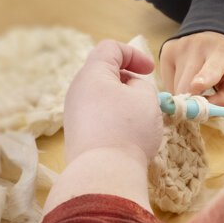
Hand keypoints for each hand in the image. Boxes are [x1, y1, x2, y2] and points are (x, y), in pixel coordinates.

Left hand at [64, 40, 162, 165]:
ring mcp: (73, 113)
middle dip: (127, 79)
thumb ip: (140, 84)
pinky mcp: (76, 133)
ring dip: (122, 99)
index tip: (150, 71)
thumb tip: (129, 89)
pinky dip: (114, 116)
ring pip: (100, 95)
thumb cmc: (128, 130)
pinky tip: (127, 134)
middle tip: (146, 94)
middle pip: (103, 72)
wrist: (104, 174)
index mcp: (91, 73)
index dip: (134, 54)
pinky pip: (97, 115)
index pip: (110, 48)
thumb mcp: (146, 98)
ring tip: (140, 117)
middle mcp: (77, 90)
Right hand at [160, 31, 223, 105]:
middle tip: (200, 104)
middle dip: (191, 102)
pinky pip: (166, 81)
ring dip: (184, 95)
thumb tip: (206, 112)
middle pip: (186, 86)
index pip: (211, 69)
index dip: (204, 79)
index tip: (197, 85)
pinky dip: (175, 86)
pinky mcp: (167, 50)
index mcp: (222, 54)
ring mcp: (180, 47)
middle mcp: (198, 47)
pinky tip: (186, 76)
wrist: (216, 37)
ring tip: (196, 85)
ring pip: (175, 87)